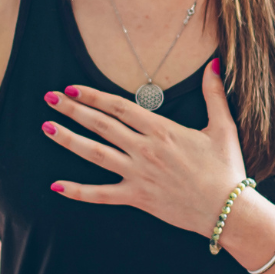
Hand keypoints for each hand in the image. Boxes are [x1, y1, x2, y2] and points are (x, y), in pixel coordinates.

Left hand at [42, 58, 246, 237]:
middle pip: (101, 125)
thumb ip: (214, 94)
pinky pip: (101, 194)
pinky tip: (56, 185)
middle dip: (73, 110)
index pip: (120, 108)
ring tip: (46, 127)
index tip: (73, 88)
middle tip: (50, 98)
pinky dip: (78, 191)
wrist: (228, 210)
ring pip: (95, 154)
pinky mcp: (137, 198)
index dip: (94, 96)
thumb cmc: (226, 169)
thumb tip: (214, 63)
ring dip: (68, 140)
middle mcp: (145, 150)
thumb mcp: (223, 127)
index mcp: (162, 130)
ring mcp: (138, 175)